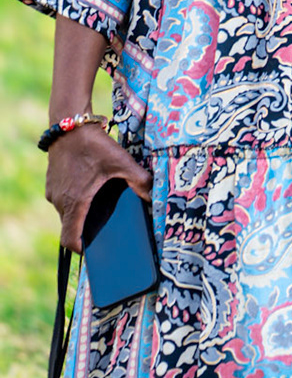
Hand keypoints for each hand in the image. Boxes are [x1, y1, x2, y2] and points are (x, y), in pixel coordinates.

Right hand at [46, 123, 151, 252]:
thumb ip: (140, 180)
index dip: (80, 248)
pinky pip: (65, 200)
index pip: (69, 239)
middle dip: (88, 231)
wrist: (70, 125)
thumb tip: (153, 197)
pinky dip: (78, 202)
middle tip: (108, 232)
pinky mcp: (53, 183)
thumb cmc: (95, 146)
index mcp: (75, 203)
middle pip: (71, 226)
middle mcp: (60, 201)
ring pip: (68, 212)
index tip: (94, 251)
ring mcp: (54, 192)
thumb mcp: (122, 162)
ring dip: (83, 215)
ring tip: (104, 212)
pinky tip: (94, 193)